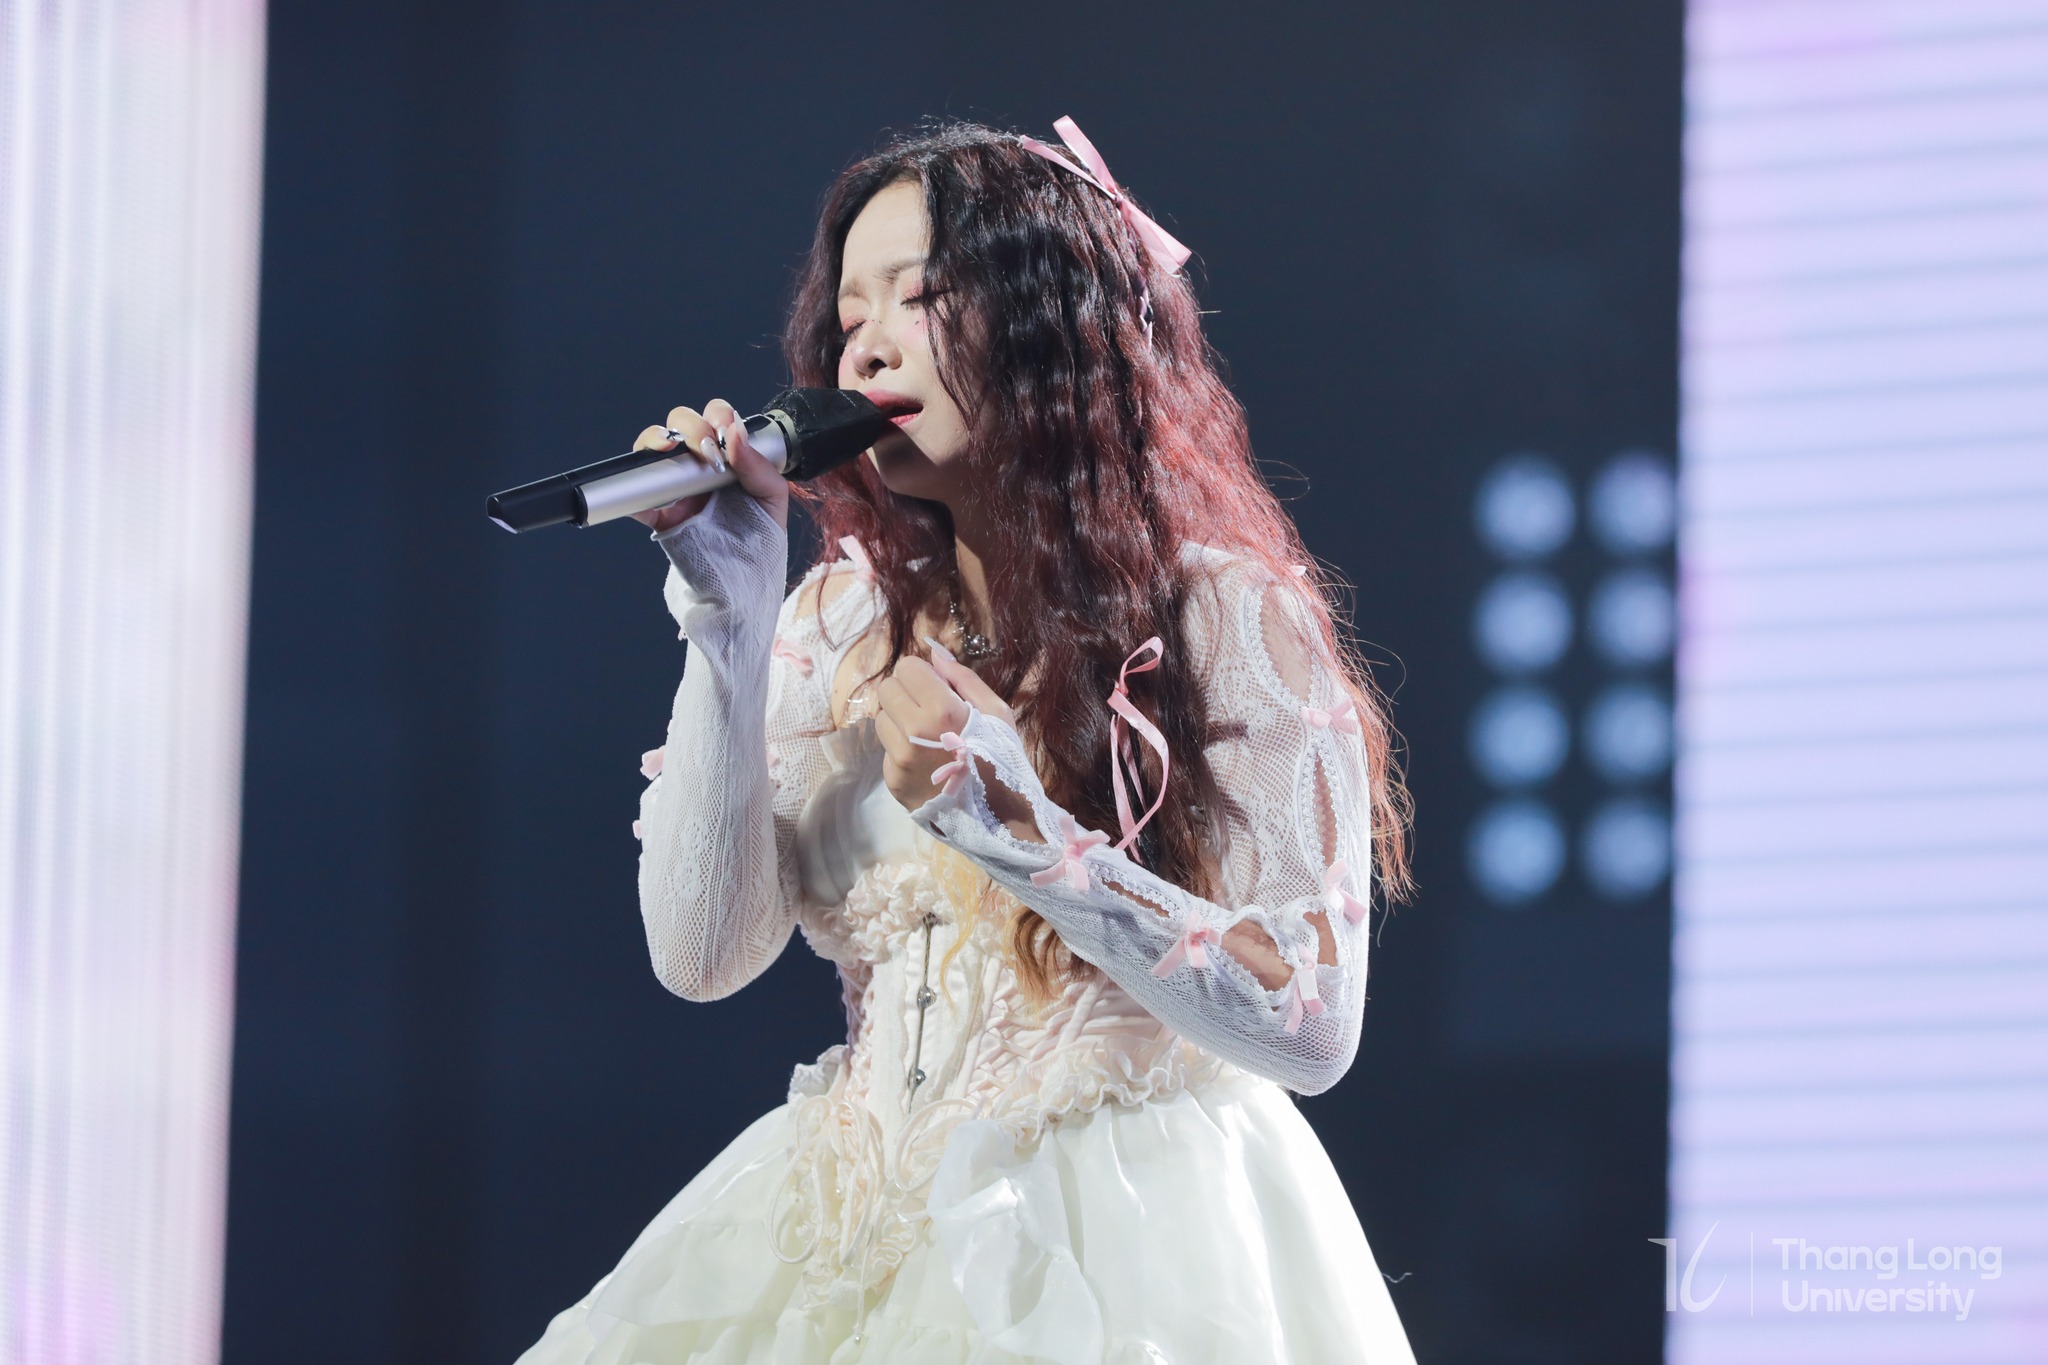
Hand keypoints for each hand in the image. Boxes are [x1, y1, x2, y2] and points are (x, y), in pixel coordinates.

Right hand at [628, 398, 788, 532]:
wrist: (744, 582)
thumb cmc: (761, 538)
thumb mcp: (772, 499)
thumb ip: (758, 466)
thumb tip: (735, 432)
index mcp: (728, 457)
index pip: (716, 418)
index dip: (717, 416)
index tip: (725, 433)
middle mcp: (700, 466)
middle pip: (681, 423)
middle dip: (691, 425)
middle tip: (706, 449)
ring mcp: (676, 488)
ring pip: (652, 448)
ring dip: (655, 440)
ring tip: (668, 449)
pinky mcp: (660, 516)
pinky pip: (636, 498)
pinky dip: (631, 492)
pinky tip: (643, 491)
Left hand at [873, 653, 1018, 816]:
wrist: (999, 819)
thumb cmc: (1003, 760)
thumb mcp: (996, 713)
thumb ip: (963, 678)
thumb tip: (935, 653)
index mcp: (941, 710)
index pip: (907, 668)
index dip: (924, 676)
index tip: (938, 690)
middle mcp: (913, 732)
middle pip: (887, 689)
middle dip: (907, 693)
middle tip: (929, 710)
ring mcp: (899, 759)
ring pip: (881, 719)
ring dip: (900, 721)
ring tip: (926, 738)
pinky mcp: (892, 780)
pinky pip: (886, 750)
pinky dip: (901, 750)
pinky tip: (925, 763)